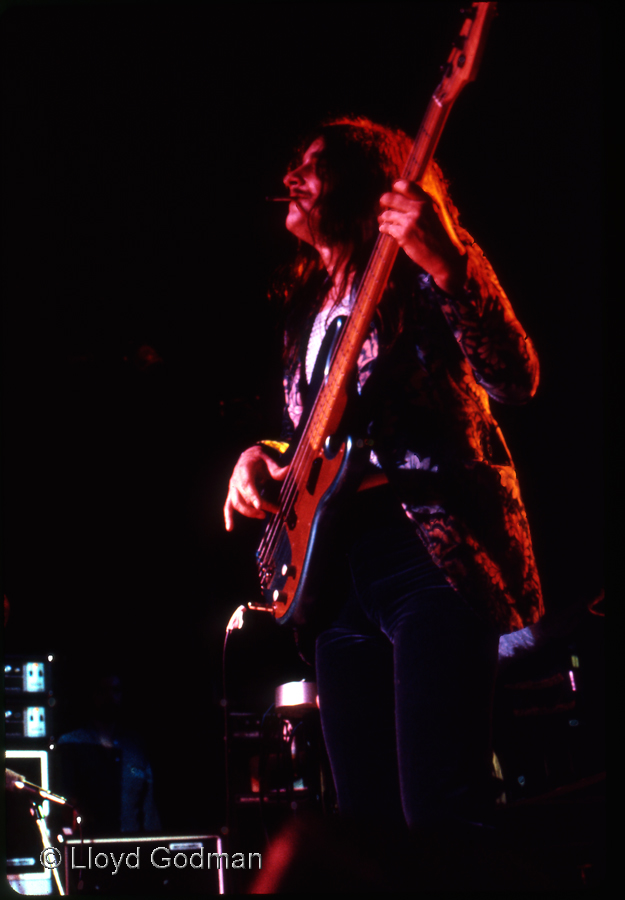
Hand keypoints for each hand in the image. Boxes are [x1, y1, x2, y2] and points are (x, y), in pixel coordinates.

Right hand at [224, 445, 288, 530]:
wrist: (248, 457)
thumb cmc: (259, 459)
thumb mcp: (268, 460)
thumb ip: (276, 468)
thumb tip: (289, 470)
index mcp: (244, 470)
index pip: (247, 485)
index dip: (253, 496)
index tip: (260, 506)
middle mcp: (236, 480)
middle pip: (242, 498)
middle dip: (255, 507)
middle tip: (271, 511)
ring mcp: (232, 488)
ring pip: (236, 504)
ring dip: (249, 512)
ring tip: (264, 515)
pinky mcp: (232, 494)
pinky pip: (227, 507)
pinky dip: (228, 517)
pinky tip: (230, 528)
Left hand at [378, 179, 466, 293]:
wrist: (443, 257)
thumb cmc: (436, 238)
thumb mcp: (431, 216)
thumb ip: (418, 207)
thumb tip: (398, 200)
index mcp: (426, 202)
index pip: (406, 185)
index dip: (396, 186)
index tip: (393, 190)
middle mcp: (418, 208)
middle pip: (390, 198)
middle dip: (383, 201)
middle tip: (382, 205)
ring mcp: (410, 221)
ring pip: (386, 214)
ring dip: (382, 218)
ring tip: (382, 221)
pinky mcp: (403, 234)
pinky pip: (386, 227)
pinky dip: (383, 228)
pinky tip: (384, 230)